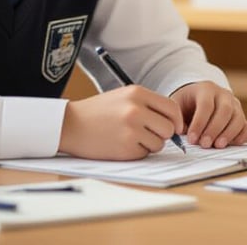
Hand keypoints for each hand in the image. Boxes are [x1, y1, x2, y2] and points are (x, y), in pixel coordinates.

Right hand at [58, 85, 184, 159]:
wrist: (70, 124)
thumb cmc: (98, 111)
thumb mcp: (124, 97)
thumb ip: (149, 106)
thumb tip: (175, 123)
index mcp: (138, 93)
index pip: (172, 108)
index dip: (177, 120)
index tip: (175, 127)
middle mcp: (137, 110)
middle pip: (169, 128)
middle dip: (163, 134)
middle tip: (149, 133)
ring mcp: (131, 130)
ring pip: (159, 144)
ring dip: (150, 144)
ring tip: (131, 137)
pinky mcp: (125, 148)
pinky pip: (144, 153)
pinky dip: (137, 152)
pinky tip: (121, 144)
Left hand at [170, 81, 246, 148]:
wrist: (198, 96)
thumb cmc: (187, 103)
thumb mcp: (177, 104)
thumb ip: (178, 117)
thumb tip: (181, 132)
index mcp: (206, 89)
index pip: (206, 105)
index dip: (199, 123)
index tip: (192, 139)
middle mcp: (223, 94)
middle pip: (225, 110)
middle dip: (214, 129)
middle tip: (205, 144)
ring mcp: (234, 104)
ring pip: (238, 118)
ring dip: (228, 134)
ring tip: (217, 146)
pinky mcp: (241, 116)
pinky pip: (246, 126)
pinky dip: (242, 135)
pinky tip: (232, 144)